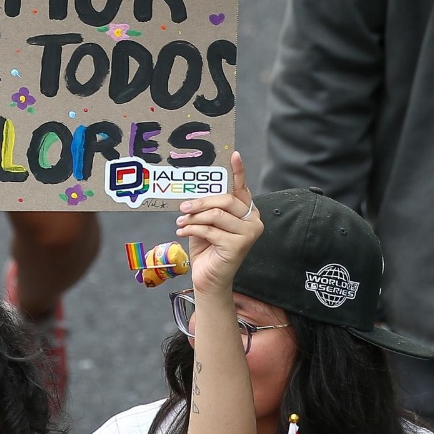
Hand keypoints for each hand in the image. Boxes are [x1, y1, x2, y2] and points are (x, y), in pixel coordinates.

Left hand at [175, 151, 260, 297]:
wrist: (208, 278)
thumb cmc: (207, 248)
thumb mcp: (206, 222)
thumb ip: (208, 207)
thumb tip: (195, 192)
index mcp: (247, 212)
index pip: (241, 188)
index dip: (238, 171)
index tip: (233, 154)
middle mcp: (253, 221)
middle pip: (225, 200)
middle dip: (200, 202)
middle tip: (183, 207)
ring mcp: (249, 233)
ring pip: (216, 214)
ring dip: (193, 218)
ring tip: (181, 224)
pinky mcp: (239, 245)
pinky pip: (210, 230)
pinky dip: (192, 230)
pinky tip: (182, 233)